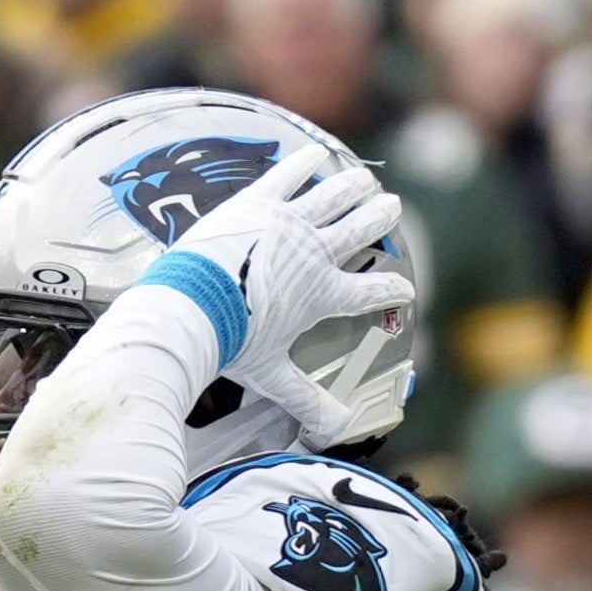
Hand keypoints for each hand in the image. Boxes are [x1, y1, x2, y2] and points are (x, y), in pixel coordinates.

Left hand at [149, 139, 412, 426]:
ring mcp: (290, 222)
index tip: (404, 290)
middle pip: (365, 228)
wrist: (187, 312)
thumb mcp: (270, 377)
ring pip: (339, 194)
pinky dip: (308, 162)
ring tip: (363, 183)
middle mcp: (317, 253)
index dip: (395, 289)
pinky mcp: (260, 200)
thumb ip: (304, 400)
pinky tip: (317, 156)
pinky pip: (292, 172)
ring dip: (355, 187)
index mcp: (324, 294)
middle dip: (381, 218)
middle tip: (389, 209)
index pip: (376, 289)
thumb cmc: (228, 345)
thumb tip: (333, 434)